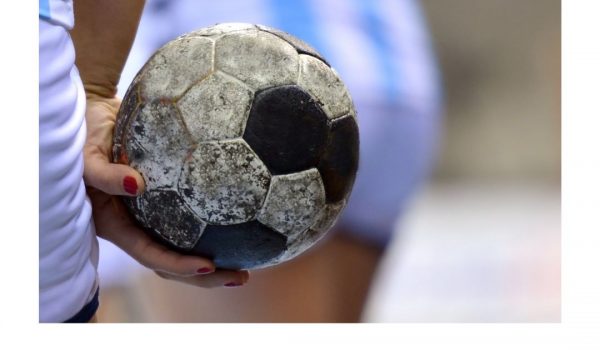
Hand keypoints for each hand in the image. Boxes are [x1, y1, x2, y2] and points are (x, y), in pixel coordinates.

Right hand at [83, 96, 248, 287]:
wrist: (95, 117)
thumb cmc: (85, 135)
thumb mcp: (86, 155)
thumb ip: (104, 174)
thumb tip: (136, 184)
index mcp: (116, 226)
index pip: (151, 255)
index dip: (178, 265)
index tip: (209, 266)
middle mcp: (136, 228)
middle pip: (173, 264)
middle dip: (206, 276)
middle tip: (242, 276)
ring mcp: (150, 218)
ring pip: (184, 248)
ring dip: (216, 260)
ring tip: (248, 262)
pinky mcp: (164, 203)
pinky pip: (190, 221)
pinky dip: (214, 228)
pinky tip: (244, 224)